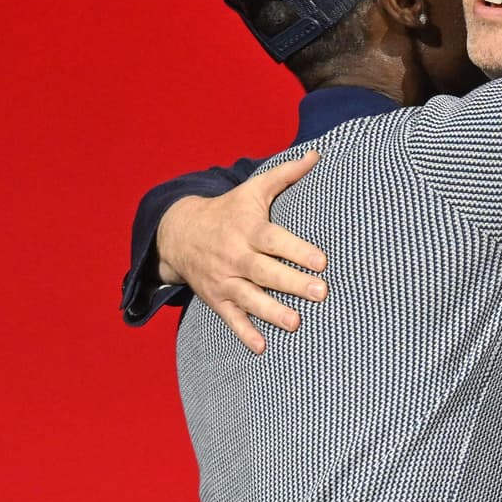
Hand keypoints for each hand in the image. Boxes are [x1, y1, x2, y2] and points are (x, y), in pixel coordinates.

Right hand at [154, 150, 327, 353]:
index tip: (322, 261)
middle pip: (265, 271)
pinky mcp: (217, 299)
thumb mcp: (253, 189)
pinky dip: (244, 333)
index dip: (297, 249)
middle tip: (321, 293)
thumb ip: (286, 174)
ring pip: (249, 298)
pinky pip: (230, 318)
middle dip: (292, 283)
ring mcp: (224, 280)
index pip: (274, 240)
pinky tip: (262, 347)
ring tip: (296, 323)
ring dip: (271, 312)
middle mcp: (235, 255)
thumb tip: (317, 154)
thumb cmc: (229, 210)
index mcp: (247, 228)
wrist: (180, 232)